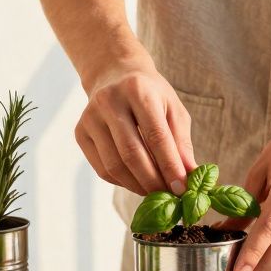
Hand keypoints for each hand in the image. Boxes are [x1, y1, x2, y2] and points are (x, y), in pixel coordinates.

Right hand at [75, 63, 196, 194]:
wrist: (115, 74)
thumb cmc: (151, 94)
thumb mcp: (173, 109)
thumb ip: (182, 143)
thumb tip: (190, 177)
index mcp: (138, 90)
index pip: (155, 136)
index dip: (170, 166)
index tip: (182, 188)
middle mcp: (109, 101)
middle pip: (131, 154)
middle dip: (153, 182)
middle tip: (169, 197)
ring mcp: (90, 117)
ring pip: (114, 166)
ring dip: (137, 186)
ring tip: (155, 192)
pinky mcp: (80, 132)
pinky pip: (102, 168)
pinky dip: (122, 182)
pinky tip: (136, 181)